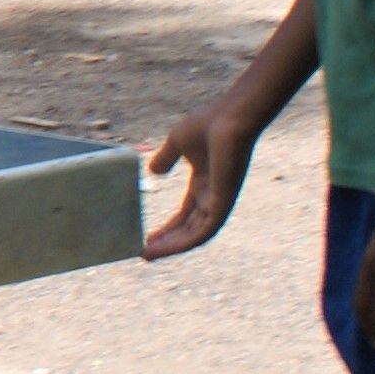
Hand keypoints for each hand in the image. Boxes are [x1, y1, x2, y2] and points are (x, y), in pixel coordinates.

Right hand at [143, 99, 264, 260]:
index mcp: (203, 183)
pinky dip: (184, 242)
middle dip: (168, 242)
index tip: (148, 237)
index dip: (168, 227)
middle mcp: (212, 196)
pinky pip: (203, 232)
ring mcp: (219, 201)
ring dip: (172, 247)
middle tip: (144, 252)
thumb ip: (166, 158)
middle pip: (189, 228)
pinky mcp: (223, 203)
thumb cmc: (208, 124)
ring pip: (195, 235)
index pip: (185, 214)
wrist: (230, 119)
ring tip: (148, 254)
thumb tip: (153, 171)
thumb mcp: (177, 142)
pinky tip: (164, 247)